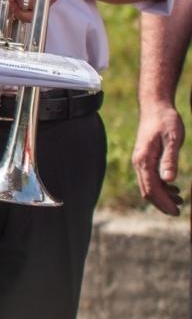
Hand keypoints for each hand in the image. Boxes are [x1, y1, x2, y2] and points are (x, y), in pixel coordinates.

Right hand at [132, 100, 184, 215]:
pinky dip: (161, 186)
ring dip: (162, 195)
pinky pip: (150, 177)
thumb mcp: (173, 140)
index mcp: (143, 160)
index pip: (151, 188)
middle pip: (147, 190)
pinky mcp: (145, 158)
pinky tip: (173, 187)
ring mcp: (140, 160)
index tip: (176, 211)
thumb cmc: (165, 121)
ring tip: (180, 200)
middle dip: (162, 203)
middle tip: (178, 211)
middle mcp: (138, 162)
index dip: (163, 202)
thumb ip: (170, 160)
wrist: (155, 107)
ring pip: (148, 185)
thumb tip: (169, 181)